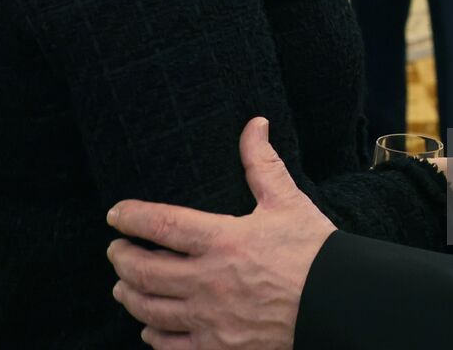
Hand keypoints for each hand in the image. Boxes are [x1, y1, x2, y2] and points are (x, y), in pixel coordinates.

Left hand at [107, 118, 334, 349]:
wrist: (337, 303)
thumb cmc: (313, 251)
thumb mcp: (287, 201)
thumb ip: (262, 163)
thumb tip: (254, 124)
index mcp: (223, 240)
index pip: (161, 224)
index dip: (131, 217)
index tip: (116, 213)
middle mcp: (208, 281)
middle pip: (144, 271)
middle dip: (121, 258)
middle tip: (115, 250)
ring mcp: (210, 319)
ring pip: (150, 310)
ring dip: (130, 295)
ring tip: (123, 285)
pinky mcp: (219, 348)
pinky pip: (170, 346)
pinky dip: (153, 335)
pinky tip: (149, 327)